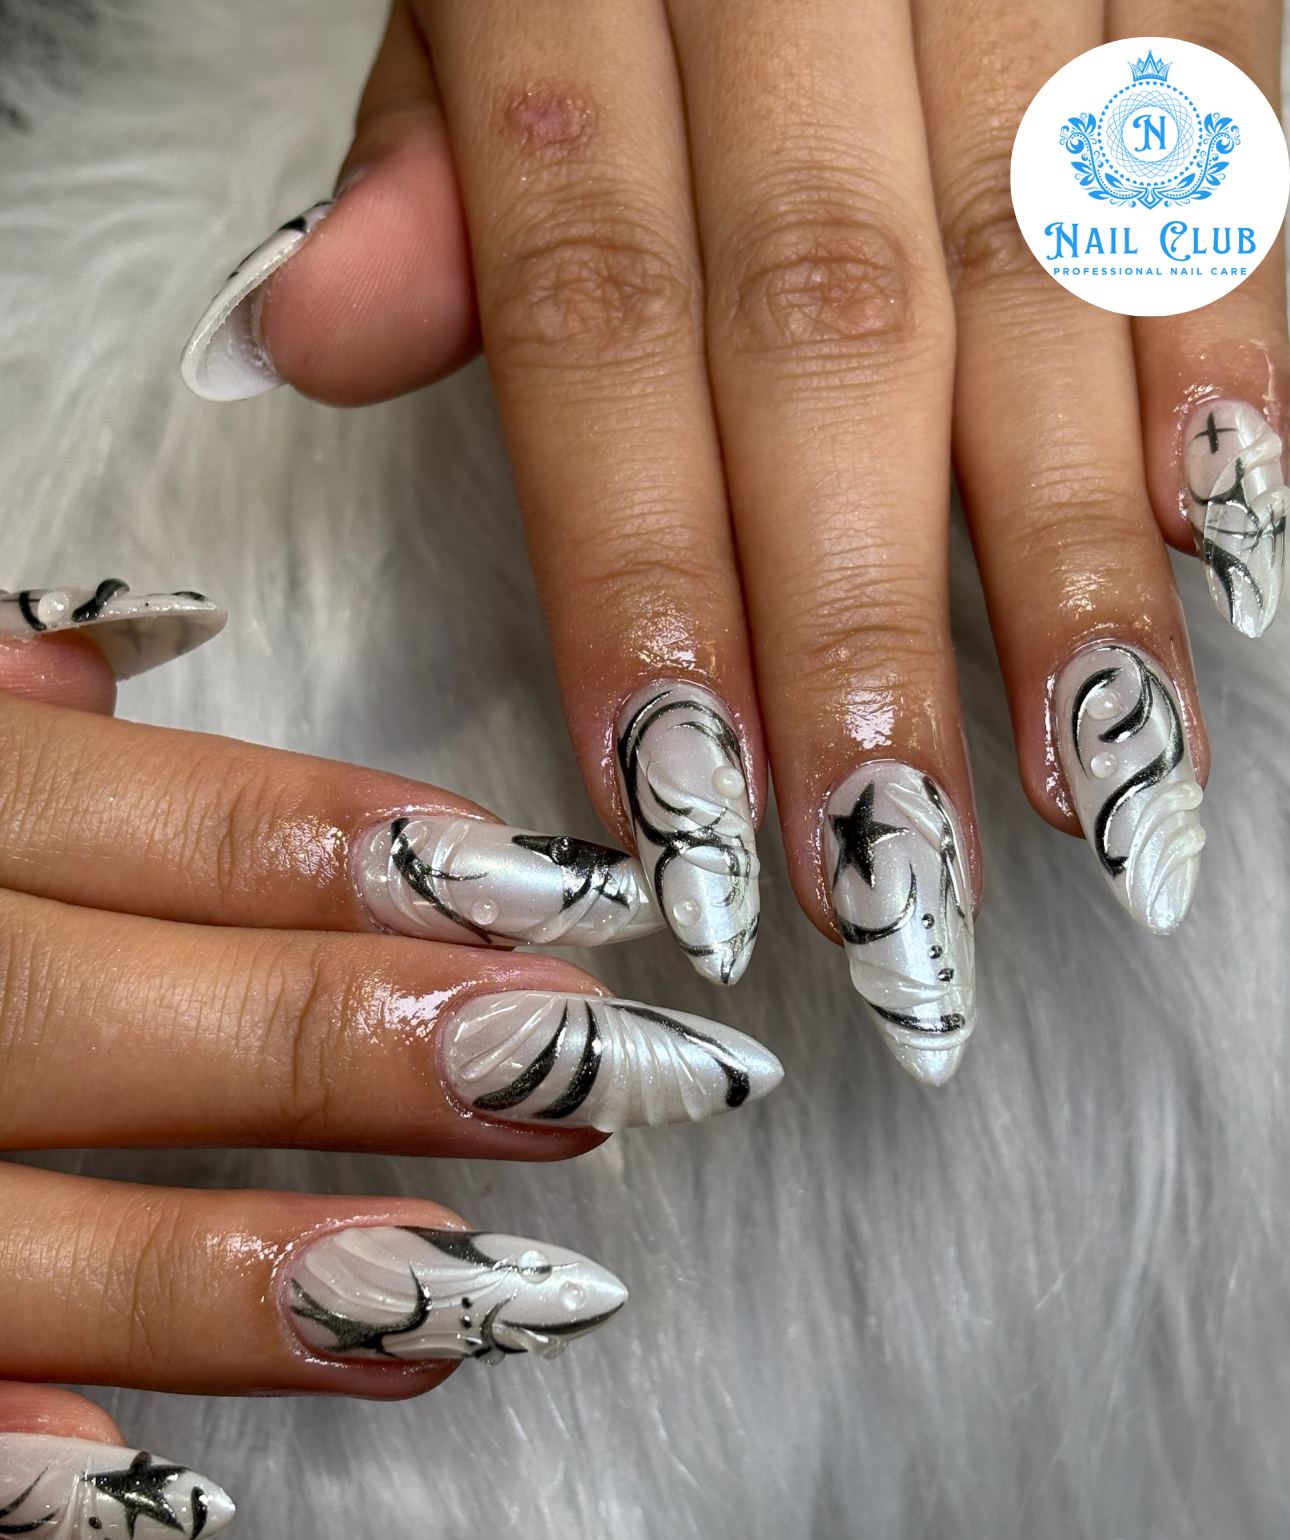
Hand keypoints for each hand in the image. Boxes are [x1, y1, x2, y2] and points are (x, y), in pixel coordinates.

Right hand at [0, 597, 779, 1539]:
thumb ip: (0, 709)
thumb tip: (132, 634)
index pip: (155, 822)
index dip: (373, 856)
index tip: (588, 895)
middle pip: (128, 1016)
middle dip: (383, 1047)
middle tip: (629, 1074)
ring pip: (28, 1239)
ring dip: (266, 1276)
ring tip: (509, 1297)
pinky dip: (12, 1459)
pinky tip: (172, 1490)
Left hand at [180, 0, 1286, 1088]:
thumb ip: (438, 128)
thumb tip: (326, 336)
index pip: (604, 314)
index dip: (646, 574)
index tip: (684, 813)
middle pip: (827, 332)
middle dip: (865, 630)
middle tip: (891, 880)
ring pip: (1040, 257)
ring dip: (1071, 549)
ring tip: (1104, 789)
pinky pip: (1216, 109)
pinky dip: (1234, 328)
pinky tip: (1236, 533)